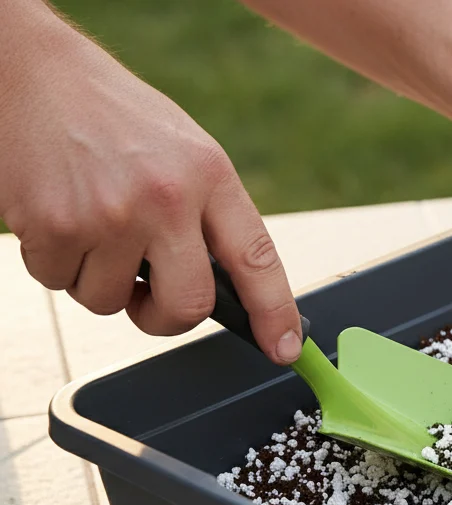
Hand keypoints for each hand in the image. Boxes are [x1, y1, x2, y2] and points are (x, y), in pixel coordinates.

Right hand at [0, 10, 302, 363]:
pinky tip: (59, 216)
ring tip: (92, 225)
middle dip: (166, 318)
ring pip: (110, 302)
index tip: (284, 349)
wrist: (31, 72)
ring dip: (98, 280)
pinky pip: (59, 283)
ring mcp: (109, 214)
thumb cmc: (114, 118)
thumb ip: (208, 215)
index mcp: (210, 175)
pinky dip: (56, 263)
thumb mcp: (185, 153)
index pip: (256, 259)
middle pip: (187, 306)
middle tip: (150, 299)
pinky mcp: (54, 225)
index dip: (275, 312)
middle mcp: (167, 198)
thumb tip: (226, 290)